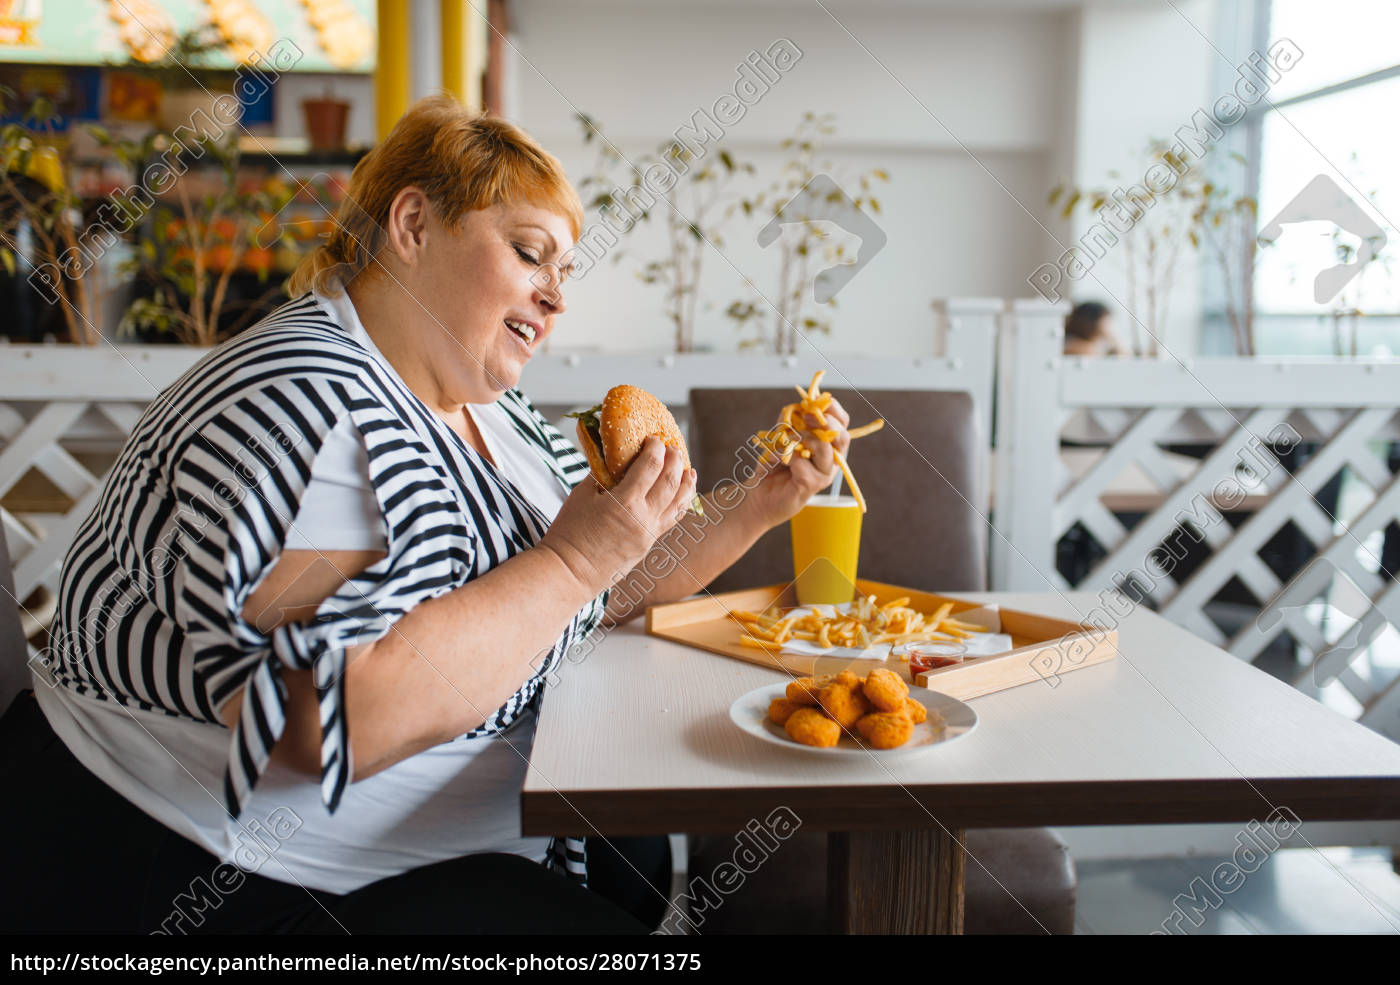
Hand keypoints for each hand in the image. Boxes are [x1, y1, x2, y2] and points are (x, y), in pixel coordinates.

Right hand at [540, 436, 697, 593]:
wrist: (569, 572)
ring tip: (689, 470)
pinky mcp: (648, 545)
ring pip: (679, 504)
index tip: (654, 439)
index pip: (651, 467)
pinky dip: (680, 505)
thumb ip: (602, 474)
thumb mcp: (582, 495)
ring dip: (686, 483)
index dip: (656, 449)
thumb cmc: (569, 532)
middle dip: (674, 460)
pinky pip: (672, 521)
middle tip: (673, 447)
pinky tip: (682, 496)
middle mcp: (643, 518)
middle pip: (671, 482)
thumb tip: (614, 457)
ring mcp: (649, 534)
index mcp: (625, 502)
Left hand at [747, 397, 851, 528]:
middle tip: (806, 417)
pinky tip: (778, 461)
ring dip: (804, 440)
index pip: (842, 423)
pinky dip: (787, 457)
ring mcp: (824, 475)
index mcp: (828, 445)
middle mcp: (831, 460)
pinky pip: (803, 463)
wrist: (759, 494)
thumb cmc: (772, 466)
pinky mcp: (812, 485)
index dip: (833, 409)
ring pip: (825, 450)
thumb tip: (796, 406)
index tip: (814, 401)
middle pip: (842, 437)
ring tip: (786, 443)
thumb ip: (789, 422)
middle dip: (826, 423)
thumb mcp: (780, 437)